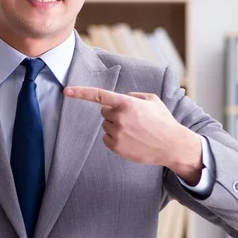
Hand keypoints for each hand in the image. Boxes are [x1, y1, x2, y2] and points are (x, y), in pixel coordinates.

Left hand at [63, 86, 202, 182]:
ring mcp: (117, 133)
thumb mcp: (152, 100)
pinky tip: (130, 139)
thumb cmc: (163, 121)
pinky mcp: (116, 147)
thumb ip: (133, 96)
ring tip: (134, 131)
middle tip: (132, 119)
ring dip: (116, 126)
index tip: (66, 91)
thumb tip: (122, 98)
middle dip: (114, 113)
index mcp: (127, 103)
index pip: (99, 96)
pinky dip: (115, 138)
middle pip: (104, 112)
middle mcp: (119, 118)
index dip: (81, 93)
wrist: (171, 145)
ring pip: (106, 126)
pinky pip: (107, 139)